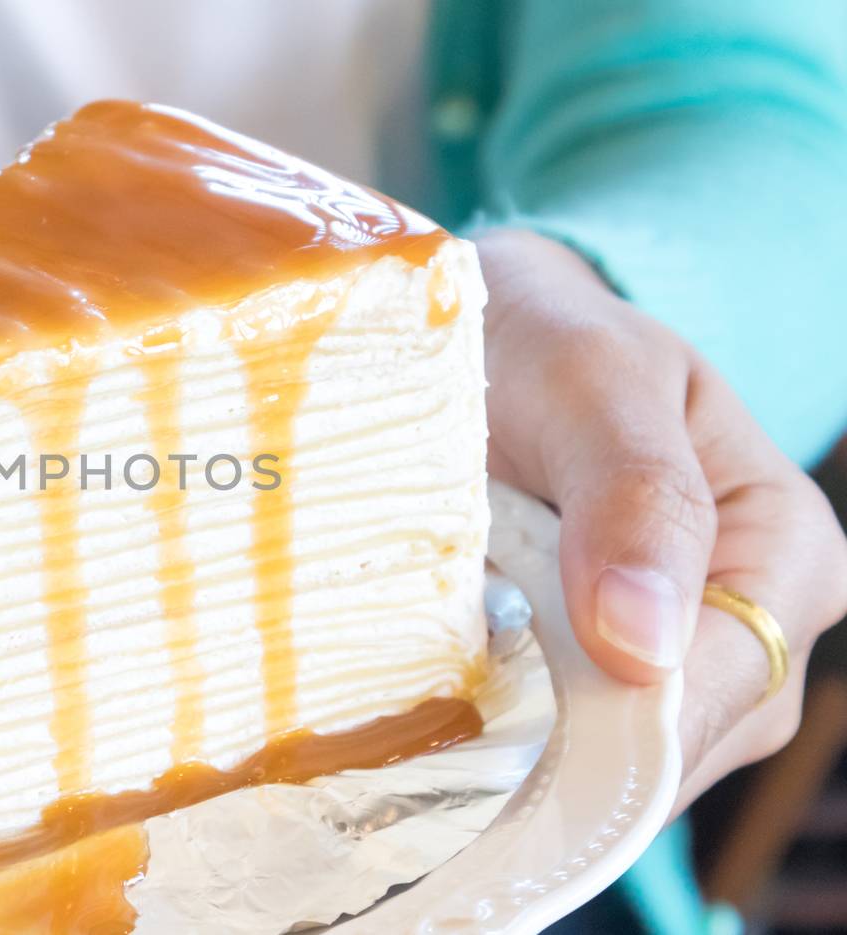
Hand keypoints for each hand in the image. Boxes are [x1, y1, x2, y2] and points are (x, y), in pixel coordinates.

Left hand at [477, 229, 846, 811]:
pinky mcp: (600, 676)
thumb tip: (642, 646)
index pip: (726, 686)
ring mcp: (674, 662)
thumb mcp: (593, 382)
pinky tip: (444, 711)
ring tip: (439, 710)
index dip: (628, 723)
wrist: (491, 331)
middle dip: (568, 748)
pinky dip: (504, 732)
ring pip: (613, 757)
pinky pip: (565, 739)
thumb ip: (634, 494)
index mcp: (788, 552)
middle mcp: (750, 626)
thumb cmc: (549, 340)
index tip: (515, 726)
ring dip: (526, 745)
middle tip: (449, 724)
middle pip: (673, 744)